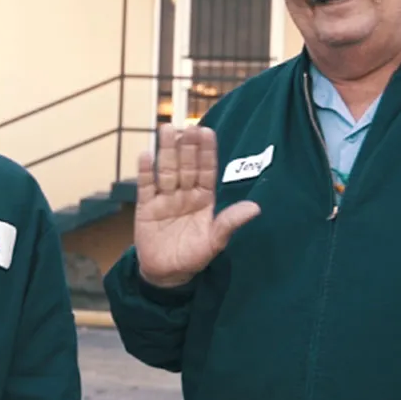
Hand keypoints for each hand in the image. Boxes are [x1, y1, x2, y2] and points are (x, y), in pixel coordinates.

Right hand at [132, 124, 259, 288]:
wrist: (167, 273)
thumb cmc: (194, 256)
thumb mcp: (215, 241)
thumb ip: (230, 222)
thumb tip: (256, 208)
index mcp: (204, 198)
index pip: (206, 171)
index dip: (207, 152)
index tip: (207, 132)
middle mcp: (185, 194)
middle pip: (186, 166)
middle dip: (186, 147)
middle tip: (187, 126)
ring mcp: (164, 198)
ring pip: (166, 170)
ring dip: (166, 151)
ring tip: (166, 130)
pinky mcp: (146, 207)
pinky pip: (146, 186)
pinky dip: (144, 172)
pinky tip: (145, 155)